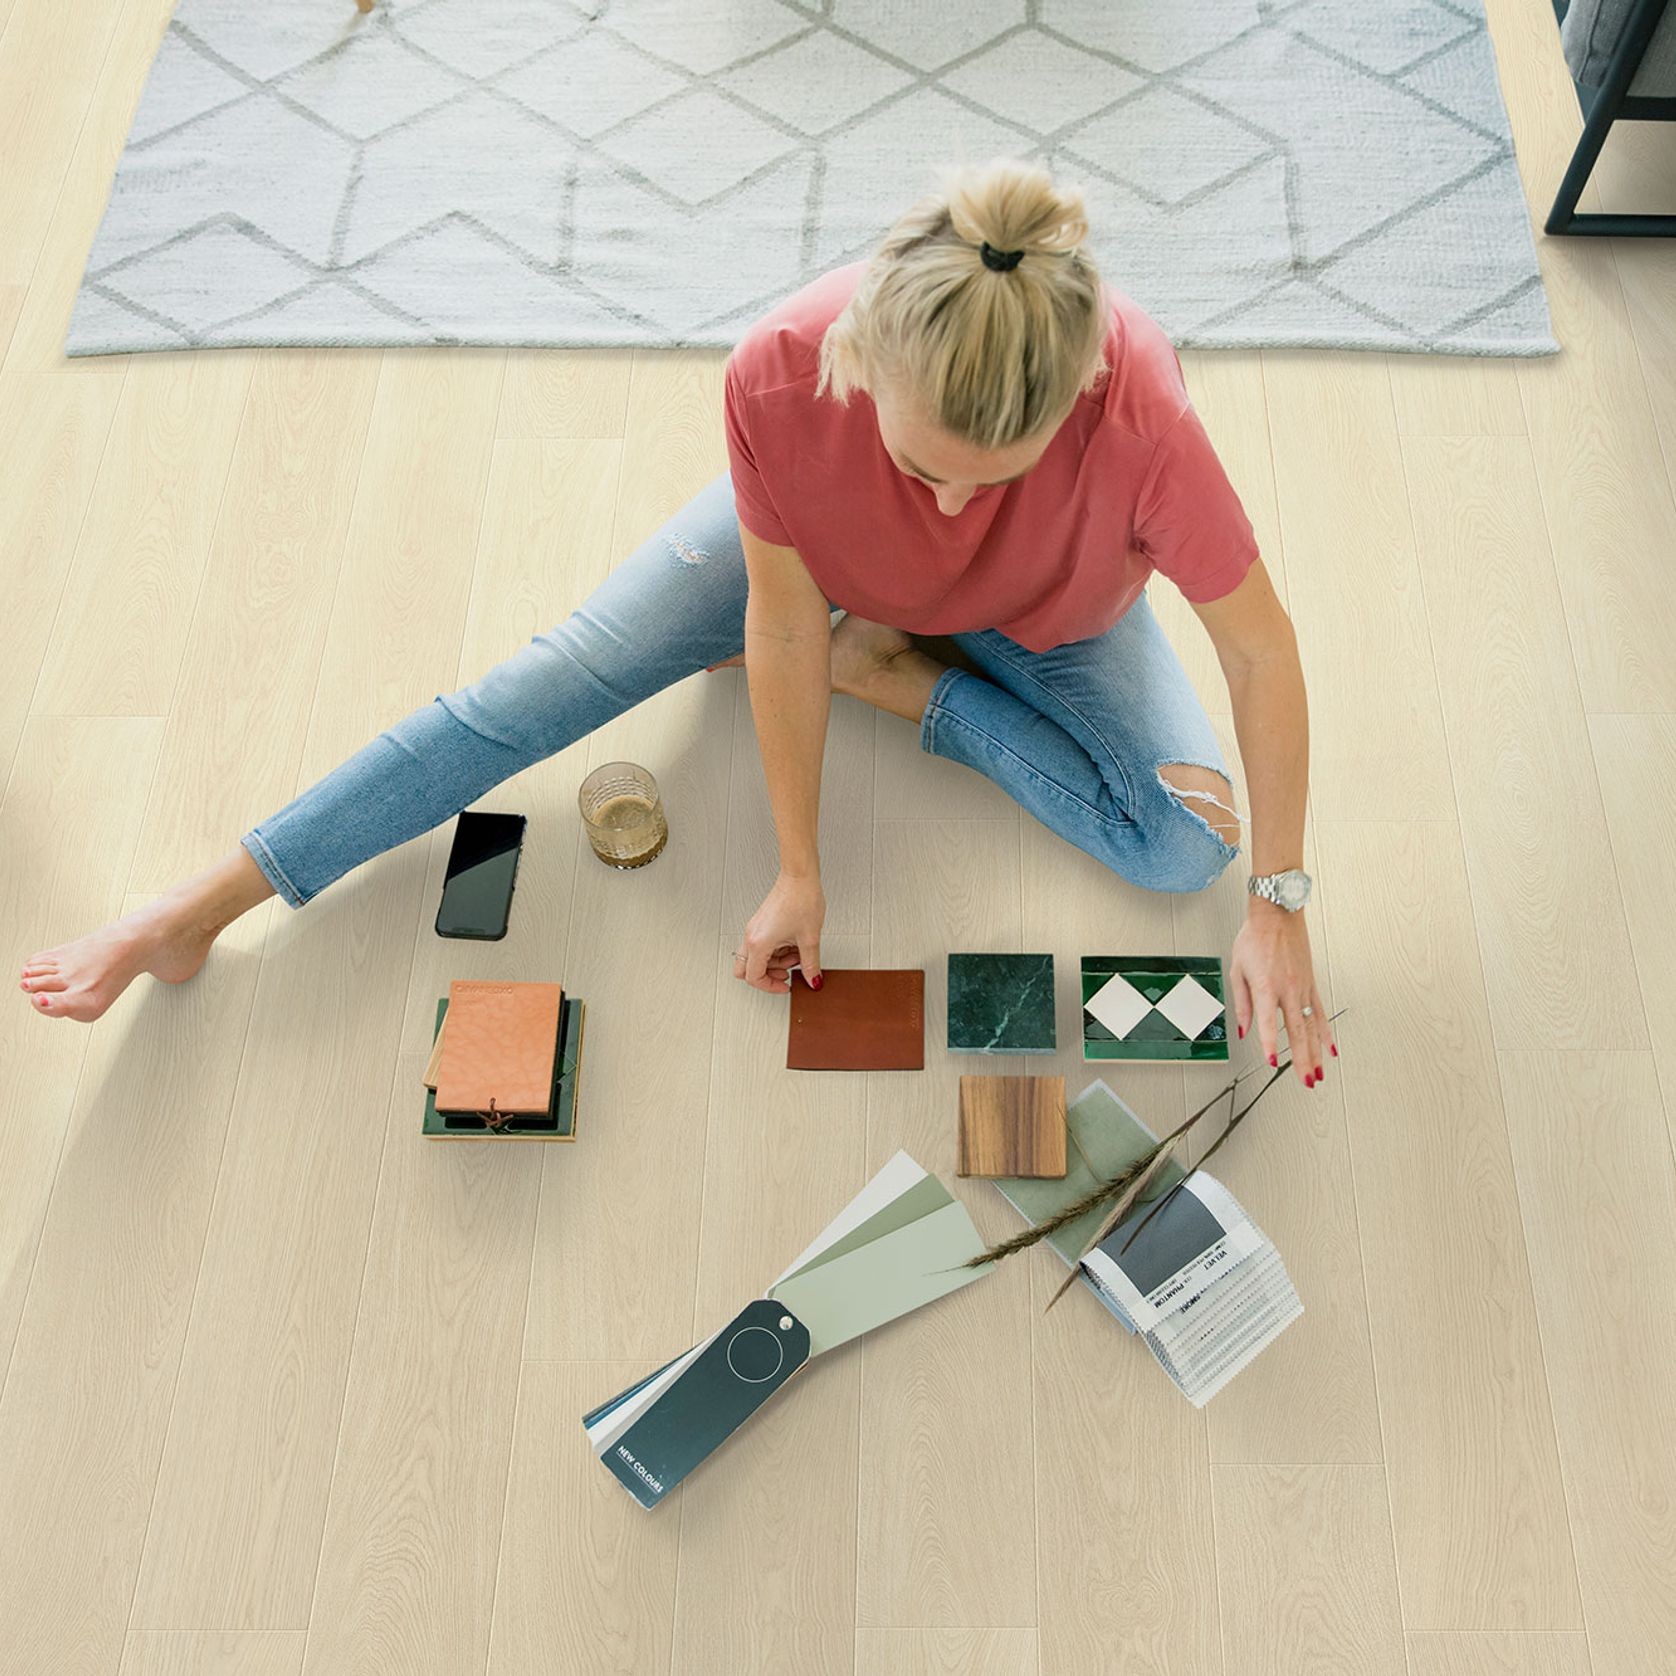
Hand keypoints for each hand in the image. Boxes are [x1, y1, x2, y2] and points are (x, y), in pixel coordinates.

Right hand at [733, 869, 824, 994]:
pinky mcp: (761, 923)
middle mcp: (751, 936)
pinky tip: (793, 945)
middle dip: (768, 975)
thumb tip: (813, 979)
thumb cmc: (801, 899)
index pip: (754, 977)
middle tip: (787, 974)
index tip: (786, 986)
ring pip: (756, 958)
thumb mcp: (809, 939)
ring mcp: (755, 929)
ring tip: (797, 955)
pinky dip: (776, 951)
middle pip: (747, 969)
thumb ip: (810, 964)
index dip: (771, 986)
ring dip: (776, 962)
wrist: (799, 876)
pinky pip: (762, 945)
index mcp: (758, 942)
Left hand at [1228, 904, 1334, 1087]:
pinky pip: (1320, 1013)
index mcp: (1266, 986)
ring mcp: (1303, 988)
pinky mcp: (1311, 984)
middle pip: (1297, 1031)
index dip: (1269, 1044)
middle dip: (1302, 1059)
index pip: (1267, 1022)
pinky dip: (1326, 1032)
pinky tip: (1330, 1048)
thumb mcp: (1237, 969)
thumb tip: (1244, 1029)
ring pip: (1312, 1027)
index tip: (1272, 1062)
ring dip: (1316, 1053)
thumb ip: (1242, 1003)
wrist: (1278, 914)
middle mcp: (1288, 989)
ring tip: (1319, 1073)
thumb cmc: (1255, 937)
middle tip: (1306, 1080)